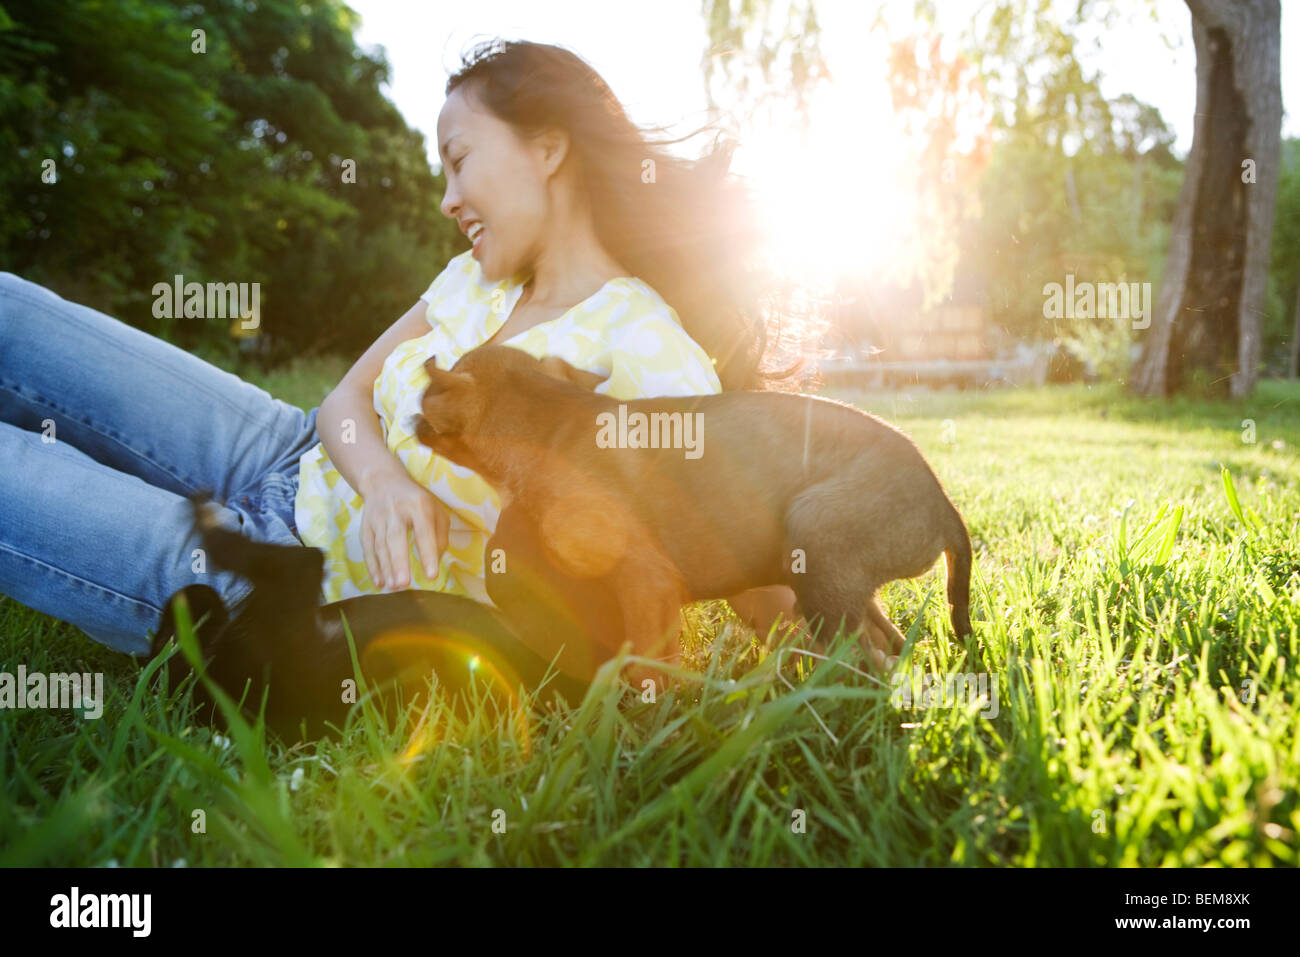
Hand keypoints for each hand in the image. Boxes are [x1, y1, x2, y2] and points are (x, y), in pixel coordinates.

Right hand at [358, 472, 449, 589]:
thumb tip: (436, 559)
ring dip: (386, 568)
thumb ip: (439, 534)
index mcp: (418, 506)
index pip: (423, 532)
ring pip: (380, 545)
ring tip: (393, 587)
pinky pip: (368, 548)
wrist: (383, 480)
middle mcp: (396, 511)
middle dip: (399, 562)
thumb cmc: (416, 500)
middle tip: (403, 585)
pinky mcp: (365, 526)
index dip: (427, 554)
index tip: (431, 576)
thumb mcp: (435, 509)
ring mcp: (378, 518)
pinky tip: (379, 581)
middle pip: (395, 538)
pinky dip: (372, 566)